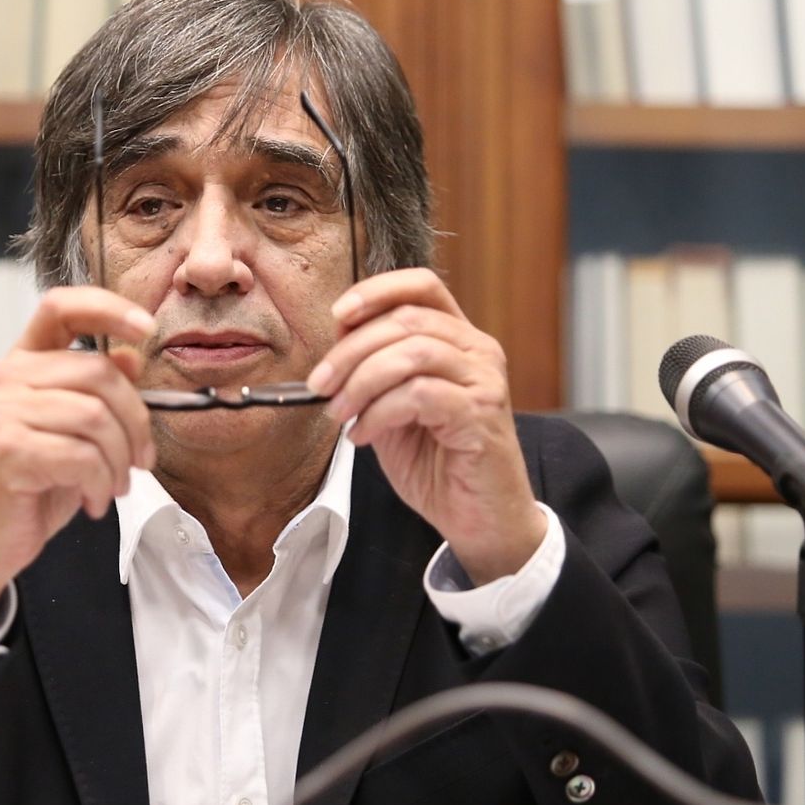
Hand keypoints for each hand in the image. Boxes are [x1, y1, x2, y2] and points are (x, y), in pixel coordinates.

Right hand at [0, 287, 156, 635]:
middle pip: (99, 372)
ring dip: (118, 460)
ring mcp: (2, 411)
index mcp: (22, 365)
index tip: (146, 328)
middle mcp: (6, 378)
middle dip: (135, 422)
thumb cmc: (28, 489)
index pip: (62, 307)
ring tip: (111, 487)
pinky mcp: (8, 449)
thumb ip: (96, 394)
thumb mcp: (72, 436)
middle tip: (139, 461)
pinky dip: (100, 483)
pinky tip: (92, 501)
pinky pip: (82, 455)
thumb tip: (132, 358)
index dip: (109, 308)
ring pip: (96, 416)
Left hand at [305, 268, 544, 584]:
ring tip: (339, 413)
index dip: (377, 291)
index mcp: (458, 339)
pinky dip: (380, 412)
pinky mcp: (481, 415)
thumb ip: (374, 373)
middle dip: (351, 349)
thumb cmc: (439, 463)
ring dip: (361, 381)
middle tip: (320, 384)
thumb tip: (335, 345)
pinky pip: (419, 395)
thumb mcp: (394, 408)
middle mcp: (478, 350)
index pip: (423, 285)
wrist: (481, 518)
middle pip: (407, 319)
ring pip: (413, 353)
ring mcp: (485, 381)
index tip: (338, 315)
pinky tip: (363, 435)